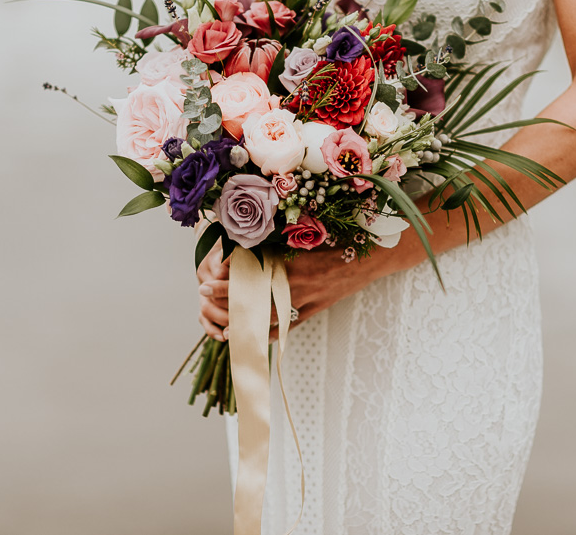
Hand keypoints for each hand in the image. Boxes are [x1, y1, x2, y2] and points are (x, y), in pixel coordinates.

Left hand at [199, 244, 391, 341]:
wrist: (371, 256)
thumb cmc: (341, 240)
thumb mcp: (309, 237)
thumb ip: (281, 242)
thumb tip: (249, 242)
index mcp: (295, 263)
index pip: (253, 272)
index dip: (230, 276)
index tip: (209, 276)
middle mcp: (298, 284)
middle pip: (256, 296)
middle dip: (228, 297)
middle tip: (204, 295)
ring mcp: (308, 299)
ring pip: (270, 315)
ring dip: (246, 321)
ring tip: (224, 326)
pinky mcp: (317, 309)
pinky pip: (290, 325)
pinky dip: (272, 333)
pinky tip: (255, 338)